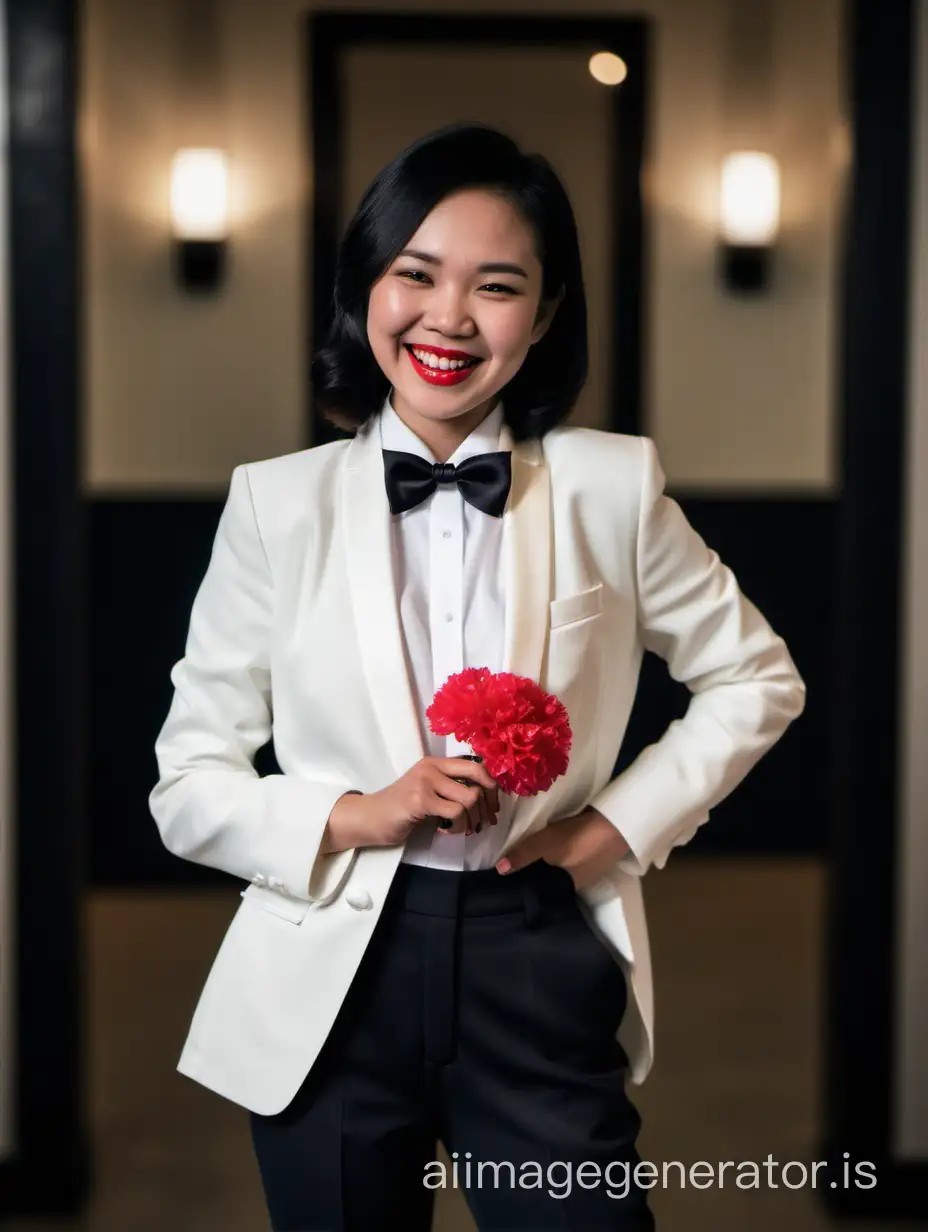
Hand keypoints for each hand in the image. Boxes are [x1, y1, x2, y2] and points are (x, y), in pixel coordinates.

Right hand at [322, 757, 500, 851]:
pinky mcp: (420, 800)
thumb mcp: (429, 790)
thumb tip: (487, 798)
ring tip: (466, 830)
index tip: (494, 805)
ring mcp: (425, 781)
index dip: (491, 784)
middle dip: (489, 802)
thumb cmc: (401, 809)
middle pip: (478, 776)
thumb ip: (451, 788)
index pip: (476, 764)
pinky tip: (445, 830)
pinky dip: (458, 827)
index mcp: (436, 762)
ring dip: (474, 820)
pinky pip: (455, 812)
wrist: (370, 818)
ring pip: (469, 798)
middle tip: (488, 821)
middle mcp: (432, 766)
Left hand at [495, 807, 630, 890]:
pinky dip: (558, 856)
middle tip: (512, 867)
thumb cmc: (579, 838)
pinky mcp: (591, 856)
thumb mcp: (546, 845)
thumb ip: (523, 856)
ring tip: (526, 857)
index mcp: (565, 889)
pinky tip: (550, 849)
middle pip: (549, 882)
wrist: (615, 822)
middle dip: (533, 876)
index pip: (540, 893)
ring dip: (546, 865)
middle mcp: (576, 885)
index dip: (526, 887)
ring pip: (559, 871)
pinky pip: (568, 860)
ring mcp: (585, 870)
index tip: (507, 882)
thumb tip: (500, 870)